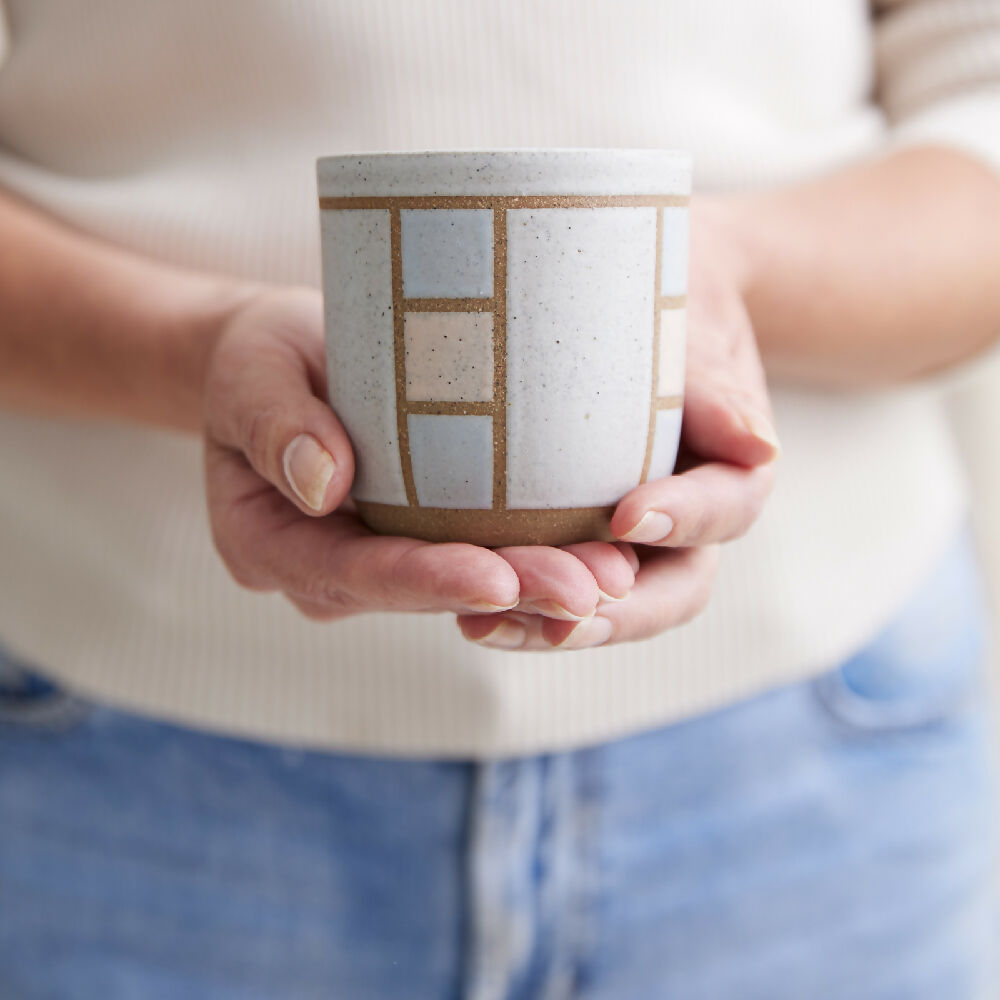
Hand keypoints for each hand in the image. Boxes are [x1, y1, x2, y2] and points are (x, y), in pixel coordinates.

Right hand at [202, 287, 638, 621]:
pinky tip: (603, 553)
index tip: (495, 579)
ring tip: (615, 576)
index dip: (424, 580)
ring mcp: (375, 562)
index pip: (350, 572)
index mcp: (267, 544)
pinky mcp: (417, 540)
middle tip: (592, 587)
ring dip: (539, 586)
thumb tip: (326, 484)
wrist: (285, 363)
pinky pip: (478, 557)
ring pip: (462, 587)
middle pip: (420, 592)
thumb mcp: (251, 370)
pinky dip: (537, 557)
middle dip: (510, 595)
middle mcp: (326, 571)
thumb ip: (273, 422)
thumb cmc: (262, 358)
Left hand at [456, 199, 779, 649]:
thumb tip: (760, 449)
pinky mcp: (575, 541)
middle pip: (671, 592)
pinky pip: (555, 584)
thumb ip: (717, 391)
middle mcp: (685, 526)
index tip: (628, 514)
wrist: (639, 311)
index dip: (685, 518)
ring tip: (485, 627)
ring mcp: (629, 543)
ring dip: (552, 625)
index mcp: (731, 477)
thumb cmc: (673, 316)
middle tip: (558, 617)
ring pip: (609, 606)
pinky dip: (517, 603)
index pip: (726, 510)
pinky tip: (464, 611)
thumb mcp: (696, 337)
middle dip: (616, 612)